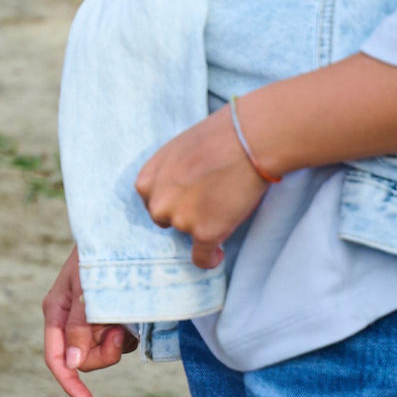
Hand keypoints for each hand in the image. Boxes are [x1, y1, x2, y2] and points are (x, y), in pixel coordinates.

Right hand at [41, 249, 133, 396]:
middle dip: (102, 353)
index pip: (56, 357)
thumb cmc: (99, 257)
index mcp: (56, 312)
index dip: (69, 382)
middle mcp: (70, 320)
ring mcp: (91, 321)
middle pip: (82, 359)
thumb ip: (79, 326)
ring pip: (102, 353)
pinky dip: (127, 334)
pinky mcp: (111, 319)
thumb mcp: (86, 291)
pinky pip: (119, 343)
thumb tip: (72, 363)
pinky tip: (132, 315)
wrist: (122, 235)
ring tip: (124, 317)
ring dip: (117, 342)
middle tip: (117, 333)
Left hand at [134, 105, 271, 268]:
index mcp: (148, 179)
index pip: (151, 200)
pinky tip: (218, 255)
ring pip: (186, 234)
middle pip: (164, 220)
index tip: (185, 200)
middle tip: (207, 202)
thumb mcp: (178, 149)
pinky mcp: (205, 233)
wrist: (248, 140)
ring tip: (223, 211)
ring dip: (201, 228)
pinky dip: (210, 259)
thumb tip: (179, 186)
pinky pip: (202, 258)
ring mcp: (181, 220)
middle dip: (182, 213)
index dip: (170, 200)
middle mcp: (158, 202)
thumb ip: (169, 172)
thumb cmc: (219, 137)